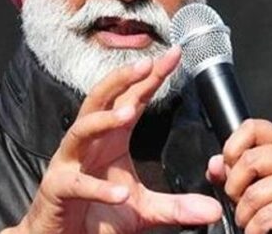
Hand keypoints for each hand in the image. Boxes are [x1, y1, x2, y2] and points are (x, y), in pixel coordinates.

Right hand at [4, 47, 221, 233]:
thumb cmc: (97, 214)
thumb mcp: (144, 209)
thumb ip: (176, 205)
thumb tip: (213, 210)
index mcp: (111, 139)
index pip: (132, 100)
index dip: (151, 78)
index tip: (173, 55)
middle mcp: (89, 144)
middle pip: (100, 99)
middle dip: (121, 80)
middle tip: (145, 65)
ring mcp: (70, 163)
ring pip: (81, 130)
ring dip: (103, 119)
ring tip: (126, 114)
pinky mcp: (58, 188)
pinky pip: (77, 183)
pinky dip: (98, 187)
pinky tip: (120, 192)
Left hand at [206, 119, 271, 233]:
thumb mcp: (256, 183)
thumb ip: (233, 170)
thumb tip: (215, 164)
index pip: (252, 127)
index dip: (232, 148)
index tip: (229, 168)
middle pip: (249, 161)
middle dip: (234, 188)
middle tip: (241, 202)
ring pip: (254, 193)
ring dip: (244, 215)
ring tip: (253, 220)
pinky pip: (264, 217)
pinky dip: (254, 230)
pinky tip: (261, 230)